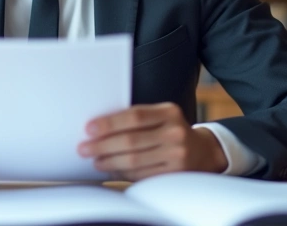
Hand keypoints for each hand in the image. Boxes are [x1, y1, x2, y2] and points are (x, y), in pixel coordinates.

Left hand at [77, 102, 227, 180]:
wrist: (203, 152)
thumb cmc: (171, 131)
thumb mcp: (161, 117)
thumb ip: (136, 119)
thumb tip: (99, 129)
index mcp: (169, 112)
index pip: (135, 116)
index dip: (109, 123)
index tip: (89, 128)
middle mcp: (175, 133)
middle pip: (131, 140)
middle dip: (102, 145)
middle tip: (84, 148)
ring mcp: (177, 155)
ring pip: (134, 160)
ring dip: (109, 161)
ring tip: (95, 160)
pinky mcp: (175, 174)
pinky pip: (142, 175)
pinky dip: (123, 172)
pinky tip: (111, 169)